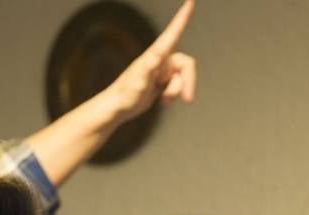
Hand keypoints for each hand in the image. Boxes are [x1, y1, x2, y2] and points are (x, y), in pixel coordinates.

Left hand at [103, 0, 196, 122]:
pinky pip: (178, 87)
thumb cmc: (125, 95)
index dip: (183, 17)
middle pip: (187, 65)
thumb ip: (148, 66)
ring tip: (163, 101)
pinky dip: (172, 96)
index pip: (173, 33)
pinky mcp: (162, 82)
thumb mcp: (137, 81)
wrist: (117, 108)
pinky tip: (160, 101)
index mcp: (155, 55)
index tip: (191, 0)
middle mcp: (161, 60)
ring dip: (177, 92)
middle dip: (188, 83)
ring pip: (183, 79)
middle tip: (187, 100)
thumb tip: (158, 53)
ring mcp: (162, 71)